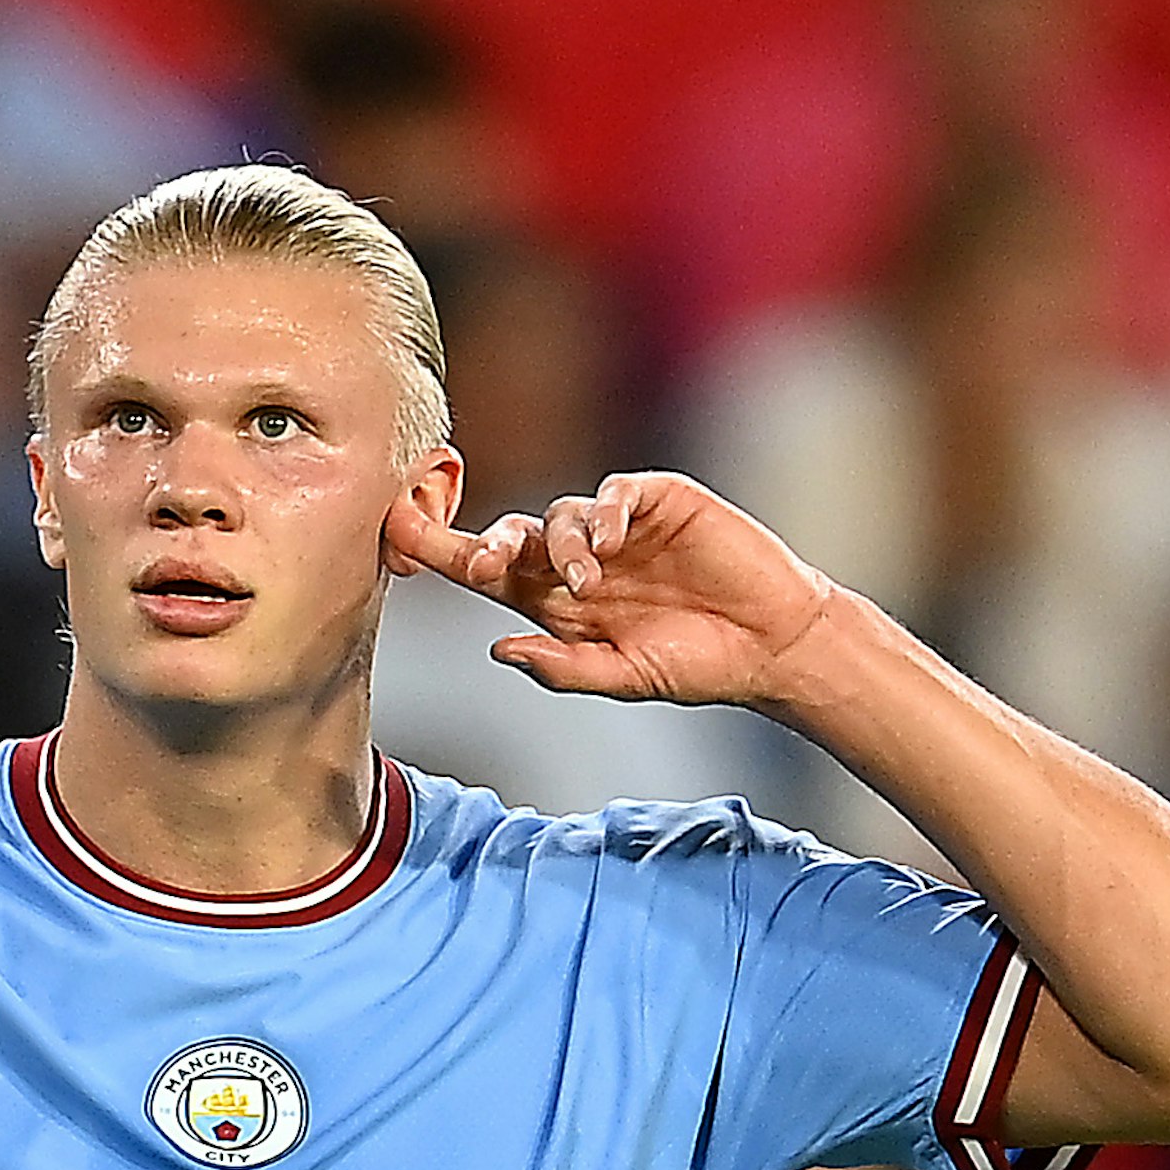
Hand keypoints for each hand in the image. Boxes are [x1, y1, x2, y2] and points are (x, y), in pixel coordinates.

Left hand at [383, 470, 837, 707]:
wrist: (772, 646)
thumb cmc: (697, 664)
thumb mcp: (624, 677)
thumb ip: (564, 668)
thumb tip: (499, 649)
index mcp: (555, 601)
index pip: (485, 570)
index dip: (440, 550)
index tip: (397, 537)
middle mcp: (577, 559)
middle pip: (511, 535)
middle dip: (488, 543)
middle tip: (487, 563)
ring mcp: (617, 528)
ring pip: (560, 513)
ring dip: (561, 543)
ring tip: (586, 580)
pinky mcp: (659, 502)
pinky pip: (615, 492)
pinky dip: (602, 511)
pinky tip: (608, 539)